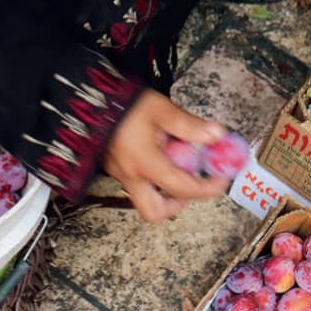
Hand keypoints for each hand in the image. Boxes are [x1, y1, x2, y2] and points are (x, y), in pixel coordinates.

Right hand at [102, 90, 228, 222]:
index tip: (221, 180)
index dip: (207, 189)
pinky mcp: (113, 168)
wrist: (89, 99)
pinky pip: (136, 183)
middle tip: (192, 184)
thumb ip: (190, 126)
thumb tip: (217, 135)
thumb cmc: (125, 103)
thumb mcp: (162, 110)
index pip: (182, 189)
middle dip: (178, 204)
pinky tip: (159, 152)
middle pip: (154, 212)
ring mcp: (119, 175)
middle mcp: (130, 176)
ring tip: (176, 161)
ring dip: (165, 189)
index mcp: (145, 164)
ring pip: (144, 199)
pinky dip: (153, 176)